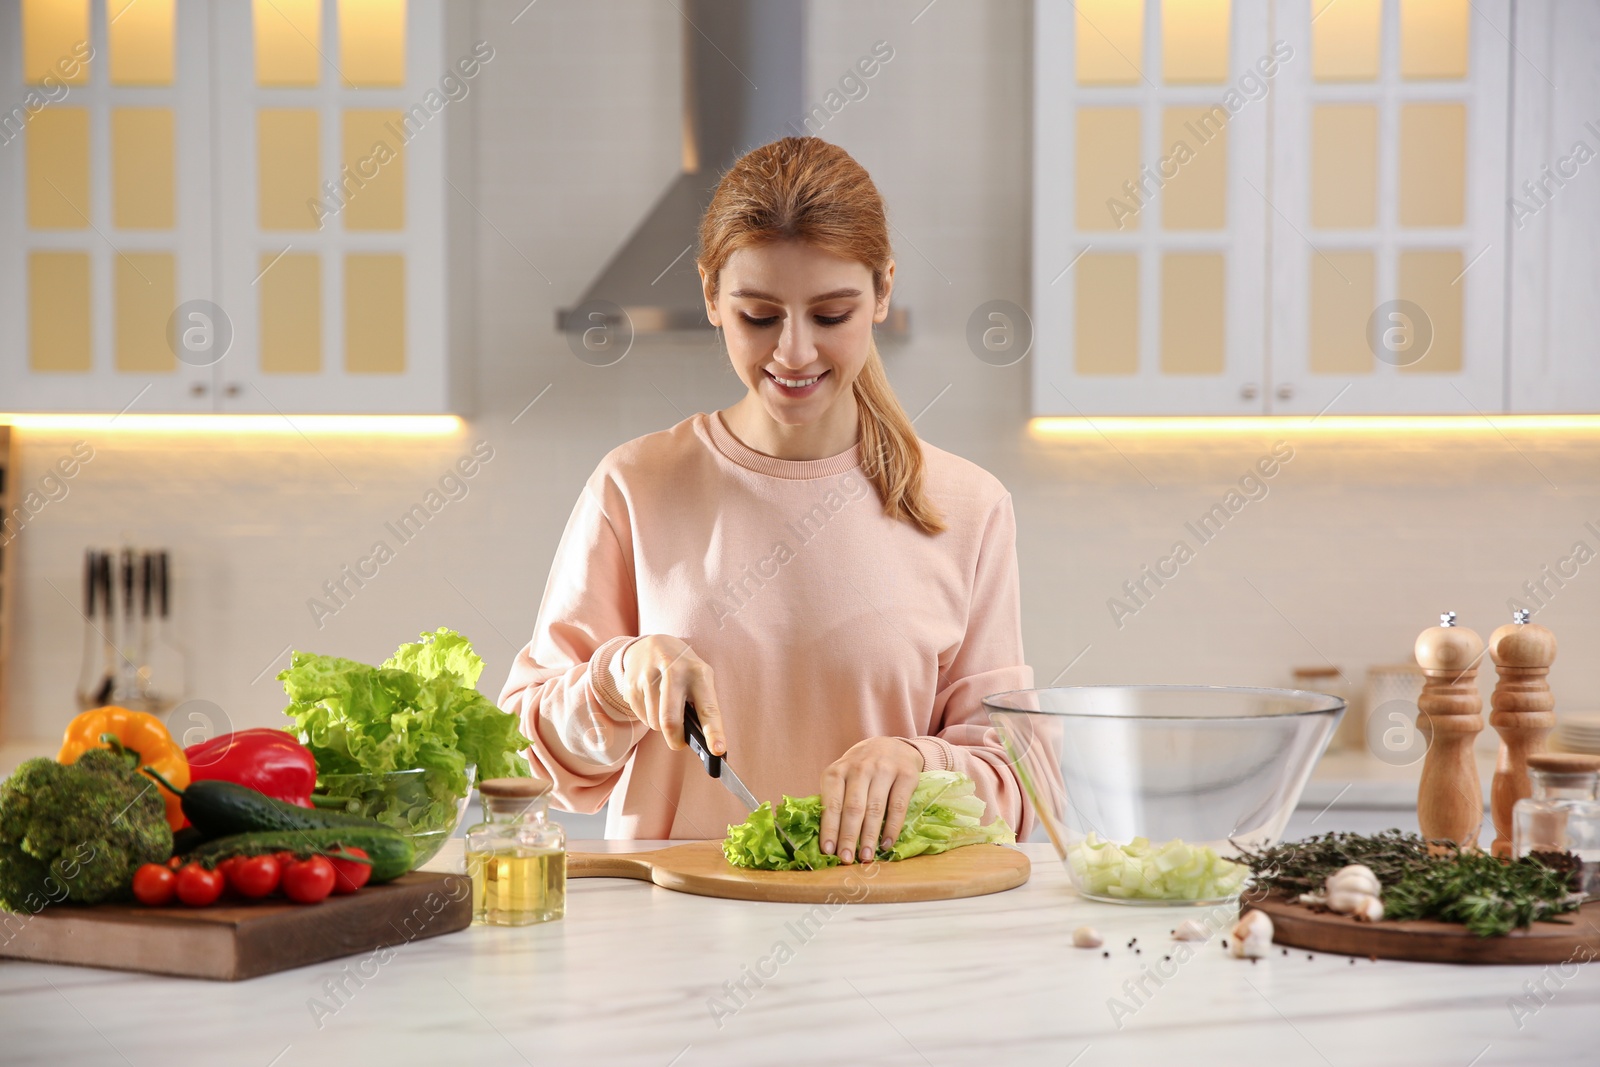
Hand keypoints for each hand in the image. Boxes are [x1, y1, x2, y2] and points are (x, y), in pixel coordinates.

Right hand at [614, 635, 725, 754]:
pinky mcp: (632, 684)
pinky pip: (641, 717)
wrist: (653, 644)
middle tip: (679, 742)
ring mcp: (649, 676)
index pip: (708, 708)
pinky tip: (653, 700)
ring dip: (661, 726)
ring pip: (654, 723)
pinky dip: (649, 717)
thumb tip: (701, 741)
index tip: (717, 751)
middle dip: (675, 739)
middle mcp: (674, 671)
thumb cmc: (684, 669)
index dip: (714, 732)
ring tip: (665, 707)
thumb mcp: (700, 677)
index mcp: (698, 673)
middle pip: (670, 721)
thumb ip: (702, 704)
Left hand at [819, 737, 922, 865]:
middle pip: (853, 808)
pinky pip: (898, 806)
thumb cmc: (860, 770)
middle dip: (849, 836)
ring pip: (875, 808)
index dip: (830, 828)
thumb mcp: (842, 777)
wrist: (891, 745)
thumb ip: (835, 801)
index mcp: (838, 771)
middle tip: (846, 859)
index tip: (828, 851)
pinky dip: (892, 828)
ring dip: (869, 836)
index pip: (832, 803)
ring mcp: (884, 769)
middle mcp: (860, 768)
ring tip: (866, 857)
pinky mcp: (906, 774)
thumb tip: (828, 840)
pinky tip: (886, 844)